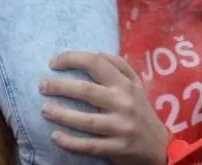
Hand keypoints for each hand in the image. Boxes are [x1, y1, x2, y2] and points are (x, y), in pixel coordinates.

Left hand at [40, 51, 167, 164]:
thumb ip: (119, 65)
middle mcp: (122, 103)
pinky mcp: (117, 149)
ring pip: (87, 121)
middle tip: (41, 86)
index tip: (53, 63)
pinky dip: (71, 143)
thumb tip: (98, 53)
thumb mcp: (136, 84)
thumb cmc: (141, 110)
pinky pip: (91, 146)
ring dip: (62, 115)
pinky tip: (55, 137)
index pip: (96, 63)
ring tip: (44, 110)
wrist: (159, 147)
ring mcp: (120, 128)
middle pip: (87, 91)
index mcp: (124, 84)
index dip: (72, 59)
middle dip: (60, 87)